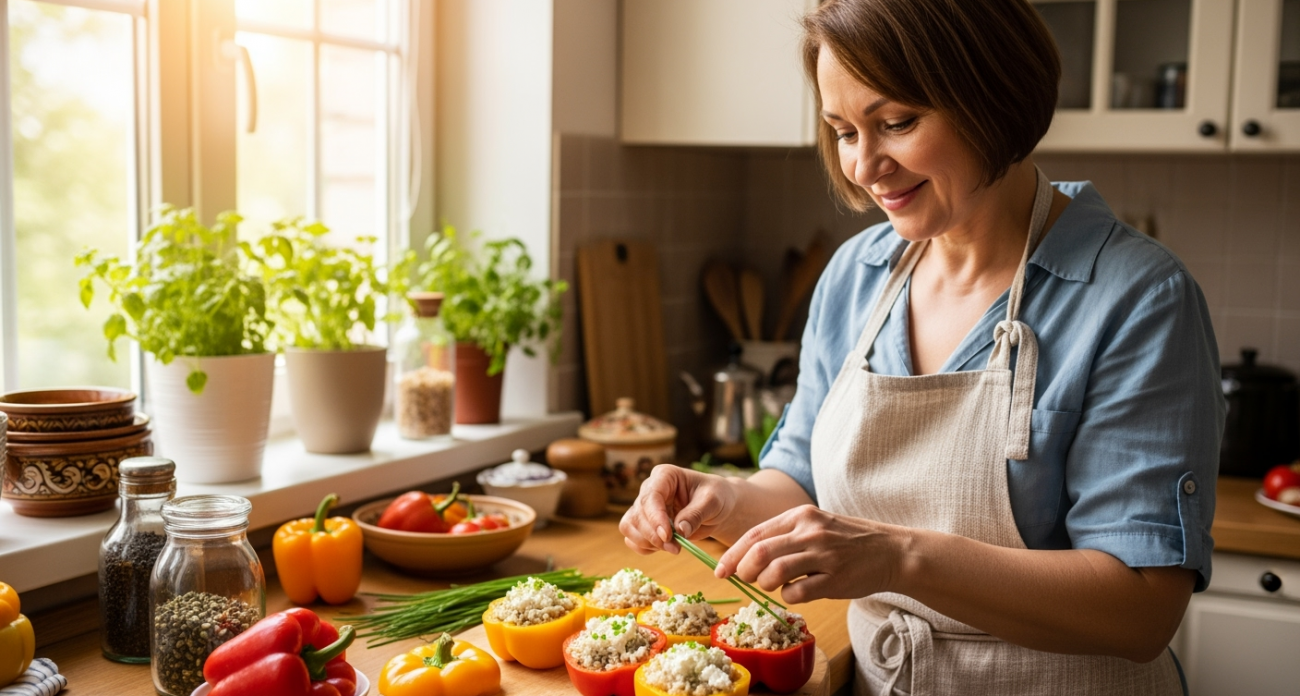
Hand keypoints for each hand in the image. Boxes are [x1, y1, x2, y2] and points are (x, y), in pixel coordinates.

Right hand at [619, 464, 738, 554]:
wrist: (718, 507)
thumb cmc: (716, 496)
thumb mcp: (712, 502)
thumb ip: (696, 514)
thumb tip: (679, 530)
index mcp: (665, 475)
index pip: (651, 496)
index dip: (655, 518)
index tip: (667, 536)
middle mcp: (650, 489)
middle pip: (638, 514)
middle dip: (654, 535)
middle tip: (676, 548)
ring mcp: (645, 507)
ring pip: (630, 526)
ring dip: (647, 542)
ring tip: (673, 548)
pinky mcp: (644, 524)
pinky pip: (632, 538)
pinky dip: (644, 547)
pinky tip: (663, 548)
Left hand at [714, 505, 901, 603]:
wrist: (892, 551)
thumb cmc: (848, 540)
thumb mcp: (816, 525)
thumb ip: (785, 536)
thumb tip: (746, 556)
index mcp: (801, 516)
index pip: (755, 534)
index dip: (732, 554)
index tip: (720, 570)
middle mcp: (810, 531)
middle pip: (759, 552)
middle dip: (743, 570)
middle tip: (744, 580)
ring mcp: (824, 555)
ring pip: (774, 572)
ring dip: (765, 585)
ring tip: (771, 587)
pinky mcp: (835, 579)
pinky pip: (798, 592)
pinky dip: (788, 597)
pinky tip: (795, 593)